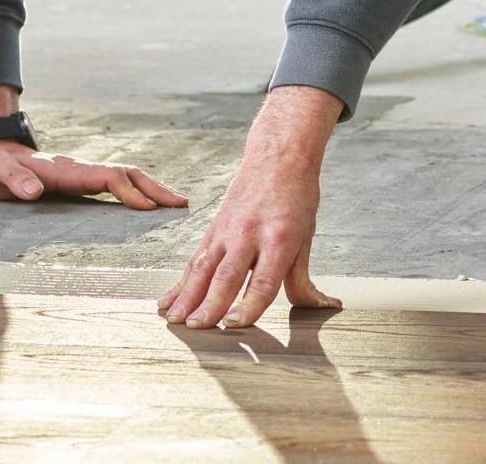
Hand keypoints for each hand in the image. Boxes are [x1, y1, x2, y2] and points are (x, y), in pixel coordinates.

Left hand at [0, 141, 189, 208]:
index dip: (129, 192)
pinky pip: (117, 185)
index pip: (107, 178)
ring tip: (175, 204)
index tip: (149, 209)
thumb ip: (15, 181)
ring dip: (152, 189)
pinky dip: (138, 192)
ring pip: (127, 177)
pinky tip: (148, 205)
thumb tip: (34, 192)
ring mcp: (84, 174)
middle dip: (155, 188)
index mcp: (67, 170)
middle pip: (128, 173)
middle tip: (181, 204)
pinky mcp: (82, 181)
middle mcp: (82, 169)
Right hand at [160, 85, 343, 328]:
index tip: (234, 325)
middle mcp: (249, 235)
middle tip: (196, 328)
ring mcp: (227, 231)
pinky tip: (167, 301)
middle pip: (227, 276)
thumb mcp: (306, 237)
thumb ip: (302, 278)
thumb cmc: (297, 198)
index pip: (263, 281)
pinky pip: (194, 260)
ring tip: (174, 320)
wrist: (278, 156)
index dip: (248, 305)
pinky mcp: (212, 230)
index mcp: (279, 239)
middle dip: (209, 305)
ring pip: (203, 268)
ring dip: (187, 297)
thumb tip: (318, 308)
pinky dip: (180, 283)